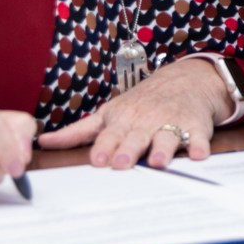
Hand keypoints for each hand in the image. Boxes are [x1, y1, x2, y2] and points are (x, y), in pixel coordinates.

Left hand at [39, 57, 235, 168]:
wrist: (186, 80)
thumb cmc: (142, 103)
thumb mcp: (109, 114)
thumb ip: (78, 132)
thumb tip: (42, 141)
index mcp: (123, 120)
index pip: (110, 136)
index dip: (104, 147)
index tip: (98, 161)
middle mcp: (146, 121)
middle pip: (136, 137)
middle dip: (128, 149)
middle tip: (121, 163)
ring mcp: (172, 123)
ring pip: (167, 137)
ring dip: (163, 148)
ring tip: (158, 161)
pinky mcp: (196, 126)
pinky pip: (199, 137)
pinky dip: (200, 145)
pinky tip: (200, 154)